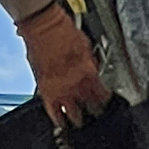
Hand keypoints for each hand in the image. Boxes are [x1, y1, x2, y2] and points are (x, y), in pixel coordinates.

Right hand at [16, 0, 110, 126]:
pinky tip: (61, 123)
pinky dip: (57, 118)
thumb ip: (90, 62)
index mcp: (88, 71)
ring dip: (77, 119)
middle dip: (94, 111)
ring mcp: (60, 88)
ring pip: (72, 112)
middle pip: (89, 105)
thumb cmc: (63, 30)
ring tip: (80, 123)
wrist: (43, 25)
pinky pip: (52, 110)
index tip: (106, 103)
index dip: (105, 100)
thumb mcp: (86, 45)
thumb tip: (93, 70)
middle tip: (96, 115)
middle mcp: (75, 82)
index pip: (101, 93)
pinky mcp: (45, 89)